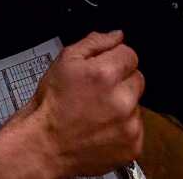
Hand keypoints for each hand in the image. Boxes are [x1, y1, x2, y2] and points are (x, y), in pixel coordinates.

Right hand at [22, 31, 144, 176]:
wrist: (45, 145)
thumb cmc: (52, 104)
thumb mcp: (65, 61)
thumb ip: (94, 42)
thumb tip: (117, 35)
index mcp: (105, 74)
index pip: (130, 54)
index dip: (114, 60)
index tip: (102, 71)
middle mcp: (122, 100)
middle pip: (137, 79)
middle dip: (120, 82)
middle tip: (97, 93)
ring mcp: (130, 126)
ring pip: (136, 105)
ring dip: (122, 106)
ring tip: (96, 113)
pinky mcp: (133, 146)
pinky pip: (136, 129)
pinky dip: (123, 129)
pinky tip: (102, 128)